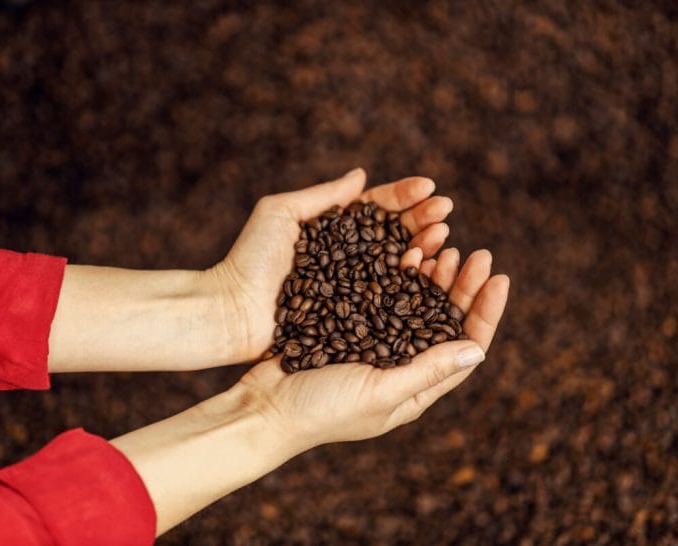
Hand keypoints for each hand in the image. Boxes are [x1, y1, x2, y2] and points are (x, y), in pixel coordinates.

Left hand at [211, 168, 454, 361]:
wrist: (232, 311)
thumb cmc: (250, 260)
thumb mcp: (280, 213)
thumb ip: (322, 195)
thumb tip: (362, 174)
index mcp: (334, 232)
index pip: (376, 209)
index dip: (404, 197)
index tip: (429, 187)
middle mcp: (349, 259)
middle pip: (394, 235)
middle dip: (422, 221)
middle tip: (445, 213)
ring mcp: (354, 288)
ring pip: (397, 265)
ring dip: (423, 249)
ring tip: (441, 239)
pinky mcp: (355, 317)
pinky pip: (389, 298)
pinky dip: (412, 284)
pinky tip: (428, 272)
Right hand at [234, 248, 508, 450]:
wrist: (264, 406)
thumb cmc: (322, 410)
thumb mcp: (380, 392)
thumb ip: (428, 370)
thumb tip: (479, 349)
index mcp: (417, 389)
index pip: (466, 347)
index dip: (486, 312)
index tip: (499, 277)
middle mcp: (402, 366)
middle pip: (445, 320)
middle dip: (464, 286)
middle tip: (475, 251)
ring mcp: (377, 345)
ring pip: (417, 304)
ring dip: (434, 276)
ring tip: (442, 245)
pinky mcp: (351, 327)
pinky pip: (386, 296)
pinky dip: (399, 274)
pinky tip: (405, 252)